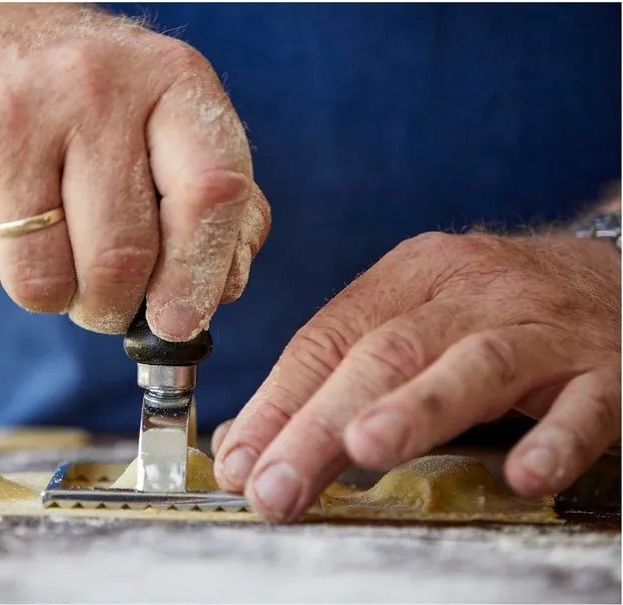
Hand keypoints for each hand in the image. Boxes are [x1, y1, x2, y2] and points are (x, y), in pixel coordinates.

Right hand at [0, 4, 268, 338]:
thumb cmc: (75, 86)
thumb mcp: (160, 107)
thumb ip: (209, 191)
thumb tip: (223, 286)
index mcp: (168, 79)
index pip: (210, 192)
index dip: (199, 275)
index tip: (180, 322)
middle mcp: (92, 89)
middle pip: (120, 259)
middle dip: (112, 308)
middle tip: (105, 303)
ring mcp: (11, 120)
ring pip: (42, 281)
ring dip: (51, 294)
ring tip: (48, 250)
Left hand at [213, 231, 620, 521]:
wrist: (616, 279)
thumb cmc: (495, 313)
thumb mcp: (415, 320)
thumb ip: (341, 376)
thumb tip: (250, 443)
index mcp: (410, 277)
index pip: (328, 338)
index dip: (277, 401)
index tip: (240, 462)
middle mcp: (470, 292)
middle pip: (384, 354)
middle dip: (320, 422)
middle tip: (276, 485)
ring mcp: (542, 326)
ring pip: (474, 364)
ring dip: (415, 410)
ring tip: (363, 451)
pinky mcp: (607, 367)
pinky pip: (584, 403)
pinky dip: (555, 438)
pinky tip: (525, 474)